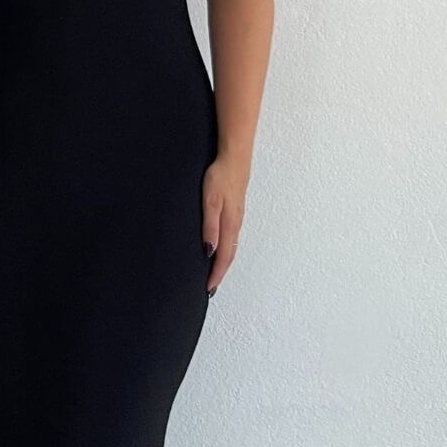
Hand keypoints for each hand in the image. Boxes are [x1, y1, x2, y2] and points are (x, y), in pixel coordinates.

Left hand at [202, 153, 248, 294]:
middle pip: (230, 255)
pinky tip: (220, 249)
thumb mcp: (210, 200)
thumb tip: (209, 251)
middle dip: (220, 273)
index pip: (223, 257)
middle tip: (211, 288)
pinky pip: (232, 236)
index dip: (216, 274)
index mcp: (230, 224)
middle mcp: (236, 224)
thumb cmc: (220, 176)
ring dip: (224, 262)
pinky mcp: (236, 211)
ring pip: (232, 246)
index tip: (208, 289)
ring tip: (214, 274)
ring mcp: (237, 217)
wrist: (235, 157)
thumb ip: (210, 225)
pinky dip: (226, 249)